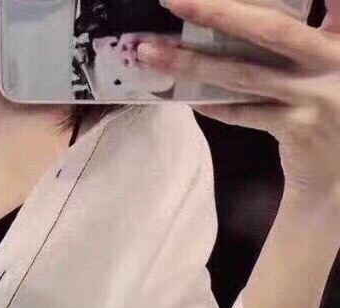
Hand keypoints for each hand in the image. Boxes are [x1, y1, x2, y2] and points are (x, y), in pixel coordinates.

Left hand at [136, 0, 339, 197]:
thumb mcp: (339, 61)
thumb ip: (325, 28)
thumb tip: (248, 14)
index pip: (326, 0)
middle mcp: (335, 59)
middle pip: (269, 29)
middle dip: (218, 11)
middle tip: (174, 0)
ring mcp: (315, 95)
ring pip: (245, 74)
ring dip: (194, 63)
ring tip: (154, 53)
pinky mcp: (297, 127)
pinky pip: (245, 114)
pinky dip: (217, 106)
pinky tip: (189, 100)